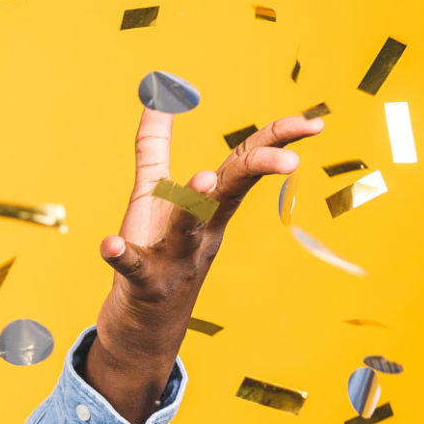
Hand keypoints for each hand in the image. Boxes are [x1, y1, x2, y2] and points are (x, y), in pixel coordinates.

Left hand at [82, 106, 325, 423]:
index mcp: (210, 206)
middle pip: (231, 193)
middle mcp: (201, 232)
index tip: (315, 123)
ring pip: (188, 232)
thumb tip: (156, 97)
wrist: (144, 326)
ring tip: (197, 181)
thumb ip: (154, 147)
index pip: (246, 165)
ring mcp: (175, 260)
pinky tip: (108, 244)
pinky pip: (133, 269)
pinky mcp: (143, 284)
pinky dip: (121, 256)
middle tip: (288, 158)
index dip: (278, 141)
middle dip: (257, 171)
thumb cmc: (156, 252)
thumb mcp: (154, 196)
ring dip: (193, 207)